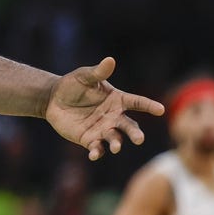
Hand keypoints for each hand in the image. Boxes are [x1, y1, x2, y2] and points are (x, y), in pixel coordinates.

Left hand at [44, 57, 163, 160]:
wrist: (53, 100)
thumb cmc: (72, 85)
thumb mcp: (83, 77)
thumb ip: (98, 72)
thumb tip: (110, 60)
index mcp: (117, 100)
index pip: (137, 102)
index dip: (149, 105)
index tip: (161, 109)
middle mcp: (114, 117)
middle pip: (129, 126)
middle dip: (135, 133)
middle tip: (139, 139)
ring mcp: (102, 129)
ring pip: (115, 139)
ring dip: (116, 143)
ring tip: (116, 147)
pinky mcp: (89, 140)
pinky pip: (96, 148)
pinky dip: (97, 152)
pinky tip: (94, 154)